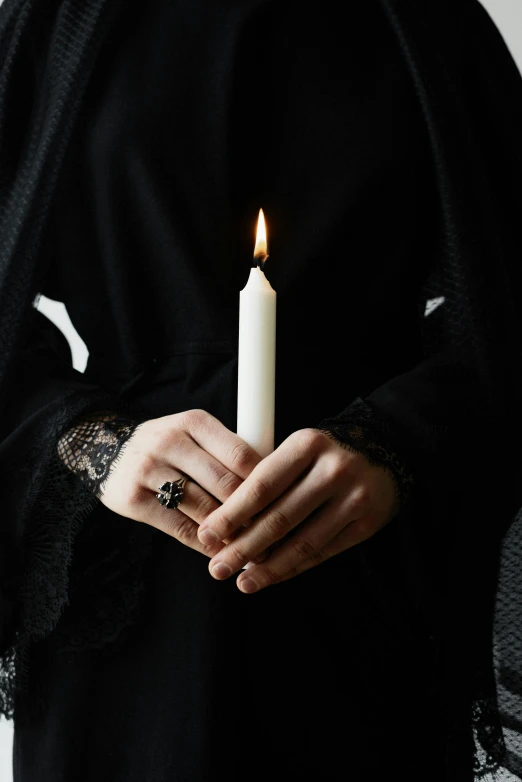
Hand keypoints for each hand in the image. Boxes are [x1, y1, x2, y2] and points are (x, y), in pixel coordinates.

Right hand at [97, 409, 261, 557]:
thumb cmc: (168, 446)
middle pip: (224, 484)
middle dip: (253, 513)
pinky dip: (204, 545)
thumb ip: (228, 453)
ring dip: (231, 534)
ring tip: (252, 550)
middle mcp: (171, 441)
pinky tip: (220, 553)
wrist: (106, 450)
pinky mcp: (133, 499)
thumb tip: (275, 488)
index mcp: (194, 422)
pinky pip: (179, 528)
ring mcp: (149, 469)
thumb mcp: (195, 434)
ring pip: (203, 509)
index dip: (266, 483)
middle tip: (275, 534)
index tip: (284, 504)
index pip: (241, 455)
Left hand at [197, 428, 398, 592]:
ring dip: (268, 566)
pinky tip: (271, 575)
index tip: (207, 534)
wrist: (385, 450)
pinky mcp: (366, 524)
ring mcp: (353, 498)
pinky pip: (323, 552)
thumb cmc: (324, 454)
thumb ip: (267, 477)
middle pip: (279, 518)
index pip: (262, 485)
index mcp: (307, 444)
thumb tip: (225, 523)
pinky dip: (293, 567)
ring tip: (241, 581)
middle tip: (216, 567)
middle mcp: (333, 470)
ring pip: (302, 542)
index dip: (231, 514)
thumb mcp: (296, 450)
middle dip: (243, 547)